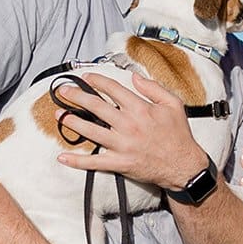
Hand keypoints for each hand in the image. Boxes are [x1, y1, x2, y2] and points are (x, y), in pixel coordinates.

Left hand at [53, 74, 207, 190]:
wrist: (183, 166)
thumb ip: (154, 88)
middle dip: (76, 97)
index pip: (113, 89)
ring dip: (72, 122)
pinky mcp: (119, 163)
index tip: (86, 77)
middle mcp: (128, 125)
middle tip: (63, 92)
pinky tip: (62, 157)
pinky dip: (77, 161)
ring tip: (59, 114)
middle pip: (96, 107)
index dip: (97, 81)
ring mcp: (122, 145)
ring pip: (90, 131)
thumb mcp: (173, 105)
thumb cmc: (179, 135)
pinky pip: (94, 162)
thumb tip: (135, 77)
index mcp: (140, 109)